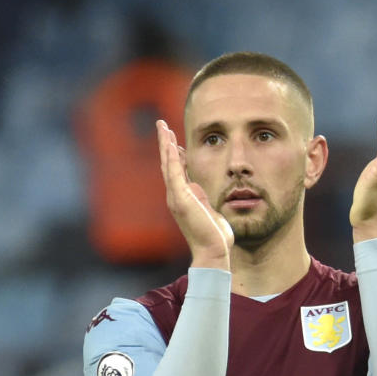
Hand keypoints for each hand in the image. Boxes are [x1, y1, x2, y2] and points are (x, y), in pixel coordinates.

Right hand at [156, 120, 233, 268]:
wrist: (213, 251)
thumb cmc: (215, 236)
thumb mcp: (209, 209)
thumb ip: (203, 197)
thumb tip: (199, 186)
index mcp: (183, 197)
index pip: (176, 169)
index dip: (174, 152)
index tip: (173, 137)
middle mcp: (176, 195)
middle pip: (168, 163)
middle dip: (165, 143)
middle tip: (162, 124)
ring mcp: (176, 197)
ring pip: (168, 164)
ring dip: (165, 144)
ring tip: (162, 126)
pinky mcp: (181, 199)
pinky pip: (174, 173)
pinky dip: (172, 157)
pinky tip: (170, 143)